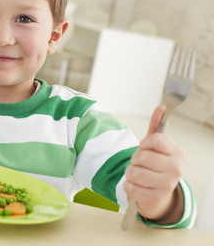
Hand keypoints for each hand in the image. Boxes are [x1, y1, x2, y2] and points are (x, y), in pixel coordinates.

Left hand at [123, 105, 184, 222]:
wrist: (158, 194)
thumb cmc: (154, 166)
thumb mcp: (155, 145)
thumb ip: (156, 126)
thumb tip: (161, 107)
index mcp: (177, 153)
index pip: (154, 139)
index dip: (144, 143)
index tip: (145, 148)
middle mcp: (176, 169)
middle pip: (141, 156)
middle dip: (134, 160)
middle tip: (140, 165)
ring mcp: (167, 185)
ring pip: (134, 172)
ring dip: (130, 174)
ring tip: (138, 176)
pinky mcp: (155, 199)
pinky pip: (130, 187)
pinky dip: (128, 187)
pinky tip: (137, 188)